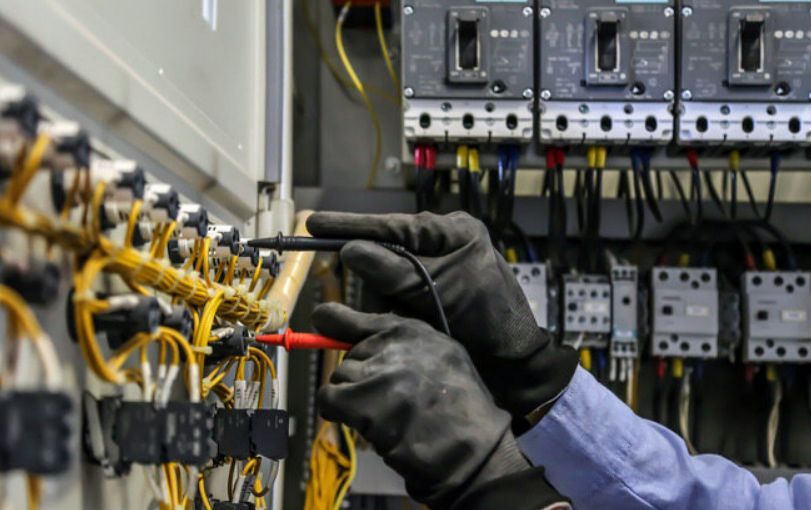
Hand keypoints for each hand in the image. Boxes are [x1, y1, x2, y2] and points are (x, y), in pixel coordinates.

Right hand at [307, 211, 578, 418]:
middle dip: (379, 282)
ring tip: (415, 320)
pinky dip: (397, 314)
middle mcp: (441, 246)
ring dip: (389, 303)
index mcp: (451, 231)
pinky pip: (397, 299)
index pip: (391, 224)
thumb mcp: (439, 288)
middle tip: (393, 305)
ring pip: (386, 281)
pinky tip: (412, 326)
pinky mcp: (429, 297)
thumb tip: (350, 251)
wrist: (512, 363)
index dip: (350, 226)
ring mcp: (435, 272)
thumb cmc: (488, 317)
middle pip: (385, 253)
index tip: (314, 224)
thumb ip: (394, 269)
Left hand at [313, 304, 569, 509]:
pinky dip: (337, 412)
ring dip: (352, 399)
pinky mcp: (364, 405)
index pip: (357, 319)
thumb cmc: (459, 406)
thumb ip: (397, 342)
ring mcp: (378, 374)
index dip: (336, 322)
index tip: (322, 321)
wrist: (470, 447)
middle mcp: (393, 346)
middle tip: (385, 400)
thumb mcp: (441, 356)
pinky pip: (329, 400)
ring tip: (383, 414)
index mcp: (412, 332)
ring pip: (340, 378)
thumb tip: (343, 327)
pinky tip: (362, 423)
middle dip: (359, 378)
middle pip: (349, 356)